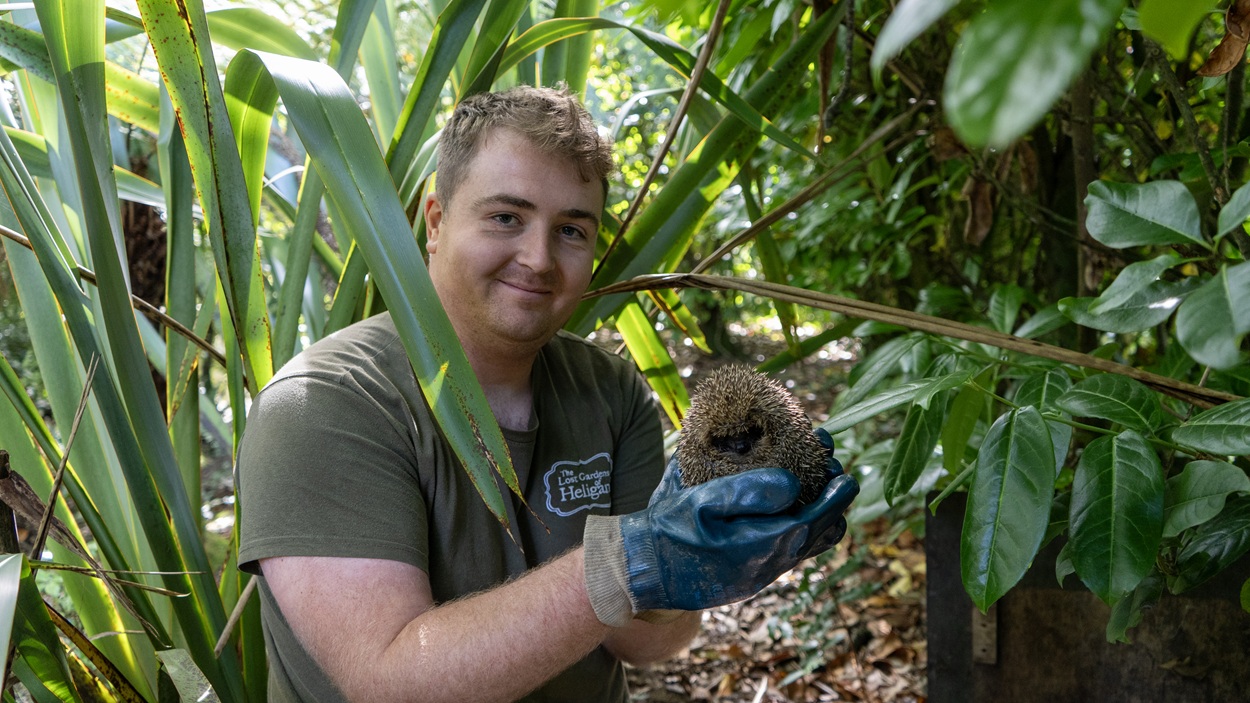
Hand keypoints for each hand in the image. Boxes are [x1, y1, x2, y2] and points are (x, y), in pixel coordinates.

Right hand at [583, 442, 858, 626]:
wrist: (640, 571)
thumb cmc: (666, 531)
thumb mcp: (701, 501)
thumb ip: (747, 491)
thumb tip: (794, 485)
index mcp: (762, 544)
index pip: (816, 519)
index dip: (835, 495)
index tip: (845, 472)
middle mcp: (768, 564)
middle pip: (819, 536)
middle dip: (832, 501)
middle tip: (832, 469)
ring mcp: (758, 574)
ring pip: (805, 547)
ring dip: (817, 516)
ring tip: (816, 485)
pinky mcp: (746, 577)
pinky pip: (786, 553)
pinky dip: (797, 527)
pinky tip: (784, 508)